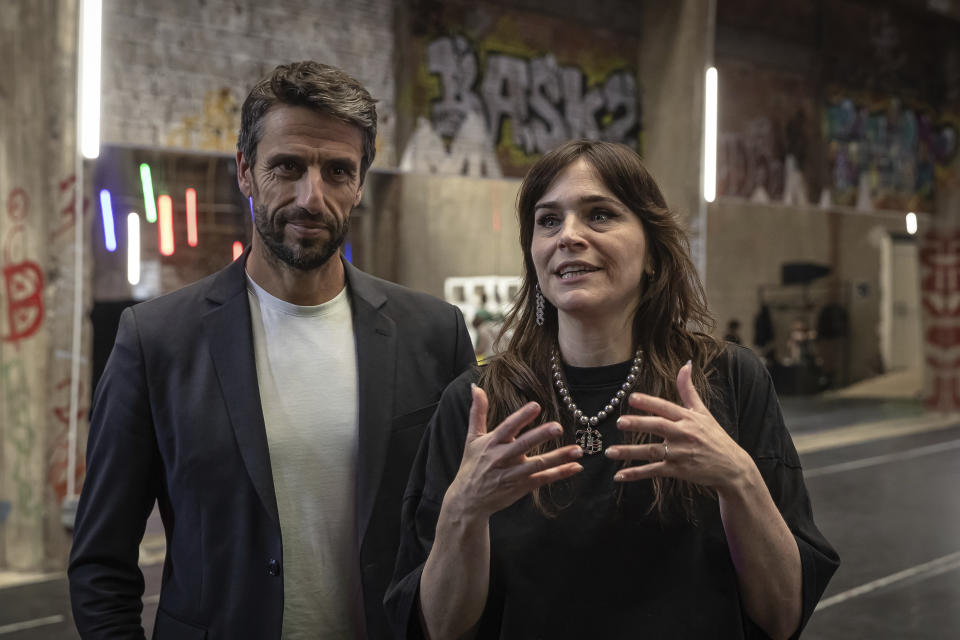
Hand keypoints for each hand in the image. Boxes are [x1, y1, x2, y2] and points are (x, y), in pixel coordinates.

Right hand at [444, 384, 582, 521]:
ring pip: (538, 464)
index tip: (536, 406)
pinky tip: (575, 467)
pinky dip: (560, 473)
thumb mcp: (472, 438)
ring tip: (578, 450)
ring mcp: (513, 474)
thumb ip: (477, 412)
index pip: (508, 427)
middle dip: (541, 435)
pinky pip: (543, 479)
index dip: (521, 417)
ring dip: (559, 457)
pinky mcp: (521, 487)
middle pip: (524, 444)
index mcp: (492, 443)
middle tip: (558, 427)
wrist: (468, 500)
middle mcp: (502, 458)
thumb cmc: (472, 465)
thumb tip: (475, 387)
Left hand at [605, 362, 752, 494]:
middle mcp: (684, 434)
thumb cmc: (715, 437)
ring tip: (609, 452)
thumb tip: (685, 364)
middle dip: (639, 424)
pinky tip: (619, 476)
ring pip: (652, 451)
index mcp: (688, 418)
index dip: (649, 402)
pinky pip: (654, 471)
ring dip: (630, 452)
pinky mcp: (679, 470)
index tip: (631, 398)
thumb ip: (688, 390)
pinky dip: (636, 474)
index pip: (665, 407)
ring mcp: (680, 453)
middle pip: (658, 427)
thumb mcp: (703, 412)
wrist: (733, 467)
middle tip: (620, 423)